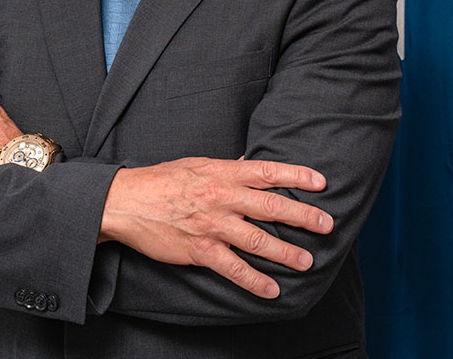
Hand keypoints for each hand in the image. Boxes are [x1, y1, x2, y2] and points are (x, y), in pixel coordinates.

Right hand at [99, 156, 332, 298]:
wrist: (126, 201)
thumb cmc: (162, 180)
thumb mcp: (197, 164)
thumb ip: (226, 168)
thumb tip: (249, 163)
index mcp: (222, 173)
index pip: (267, 172)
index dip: (296, 176)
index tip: (320, 182)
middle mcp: (221, 197)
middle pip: (270, 206)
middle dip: (302, 216)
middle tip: (327, 224)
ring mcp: (211, 224)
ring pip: (257, 240)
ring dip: (285, 252)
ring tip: (306, 261)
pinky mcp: (200, 250)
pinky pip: (233, 268)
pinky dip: (255, 281)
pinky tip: (272, 290)